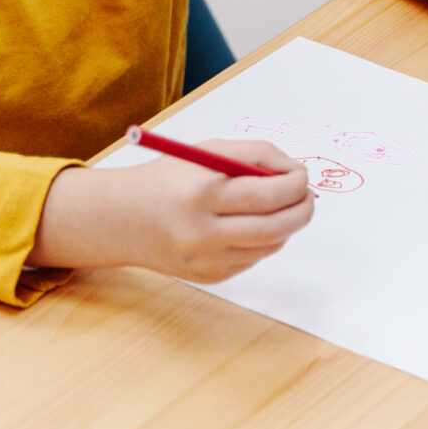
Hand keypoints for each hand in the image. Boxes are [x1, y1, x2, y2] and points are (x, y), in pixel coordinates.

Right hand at [32, 141, 313, 279]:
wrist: (121, 219)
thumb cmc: (168, 178)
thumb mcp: (206, 152)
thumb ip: (254, 155)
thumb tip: (296, 172)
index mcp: (201, 194)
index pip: (268, 193)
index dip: (295, 184)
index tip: (302, 175)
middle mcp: (202, 232)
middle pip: (276, 227)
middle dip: (302, 208)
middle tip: (306, 196)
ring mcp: (206, 260)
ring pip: (270, 245)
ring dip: (285, 224)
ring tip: (278, 206)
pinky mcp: (209, 276)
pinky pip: (254, 257)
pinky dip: (263, 239)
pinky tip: (249, 224)